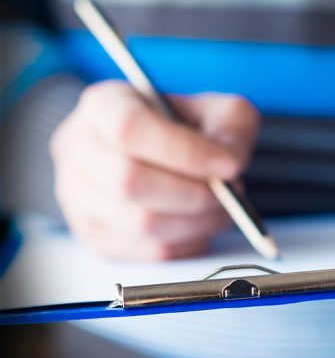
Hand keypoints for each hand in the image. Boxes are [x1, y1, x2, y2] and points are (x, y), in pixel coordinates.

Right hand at [50, 81, 258, 259]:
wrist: (159, 152)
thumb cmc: (185, 129)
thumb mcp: (216, 111)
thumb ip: (230, 129)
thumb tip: (229, 164)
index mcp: (104, 106)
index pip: (130, 130)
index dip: (184, 152)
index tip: (230, 166)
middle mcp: (80, 150)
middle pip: (130, 183)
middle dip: (194, 194)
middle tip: (230, 193)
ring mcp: (80, 197)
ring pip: (141, 224)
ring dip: (197, 222)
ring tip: (223, 208)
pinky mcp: (96, 234)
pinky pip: (147, 251)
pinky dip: (187, 242)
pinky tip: (202, 224)